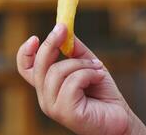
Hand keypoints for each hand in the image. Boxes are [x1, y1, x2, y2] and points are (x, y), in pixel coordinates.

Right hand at [17, 24, 145, 134]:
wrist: (120, 116)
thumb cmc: (102, 92)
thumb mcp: (88, 65)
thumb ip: (75, 50)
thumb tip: (66, 30)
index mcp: (48, 86)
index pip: (26, 69)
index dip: (26, 52)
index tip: (36, 37)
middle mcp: (45, 98)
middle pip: (39, 66)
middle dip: (52, 44)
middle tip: (64, 29)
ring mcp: (53, 107)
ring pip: (58, 71)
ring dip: (82, 64)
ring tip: (98, 69)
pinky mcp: (65, 113)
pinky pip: (72, 82)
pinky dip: (88, 74)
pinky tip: (99, 78)